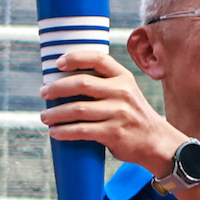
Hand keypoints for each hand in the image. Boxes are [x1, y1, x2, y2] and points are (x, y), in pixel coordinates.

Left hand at [41, 47, 184, 173]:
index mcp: (123, 78)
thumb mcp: (126, 93)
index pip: (98, 59)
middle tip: (43, 93)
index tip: (57, 63)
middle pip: (82, 83)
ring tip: (44, 117)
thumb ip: (104, 86)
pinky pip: (82, 130)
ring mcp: (118, 113)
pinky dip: (64, 131)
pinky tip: (55, 132)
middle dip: (57, 88)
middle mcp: (122, 92)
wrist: (156, 142)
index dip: (76, 58)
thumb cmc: (132, 116)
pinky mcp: (114, 133)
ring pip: (78, 109)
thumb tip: (64, 85)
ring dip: (56, 113)